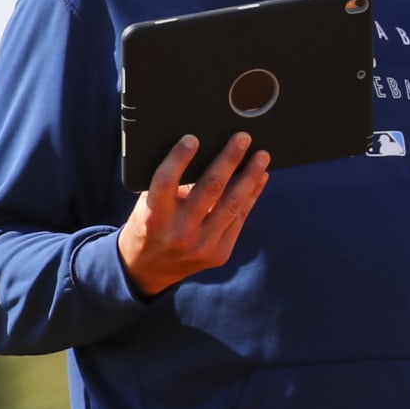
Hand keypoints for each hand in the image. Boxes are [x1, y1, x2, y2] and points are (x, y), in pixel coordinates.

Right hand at [117, 133, 270, 296]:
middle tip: (243, 138)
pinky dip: (252, 196)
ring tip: (262, 156)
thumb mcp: (147, 205)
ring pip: (231, 204)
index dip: (179, 158)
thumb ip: (169, 184)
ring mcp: (201, 245)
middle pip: (209, 189)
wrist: (148, 270)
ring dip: (250, 176)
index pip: (166, 181)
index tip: (193, 138)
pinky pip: (240, 219)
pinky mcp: (218, 254)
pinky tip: (260, 178)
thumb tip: (203, 151)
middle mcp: (178, 232)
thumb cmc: (149, 225)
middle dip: (229, 159)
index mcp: (153, 216)